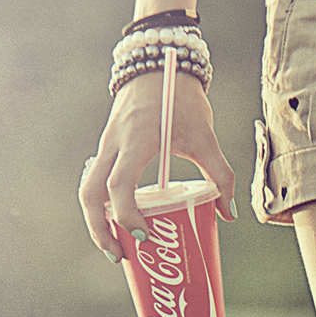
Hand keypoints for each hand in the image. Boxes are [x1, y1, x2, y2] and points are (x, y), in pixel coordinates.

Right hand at [79, 71, 236, 261]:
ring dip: (96, 220)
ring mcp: (106, 145)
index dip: (127, 215)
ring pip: (87, 188)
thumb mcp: (206, 137)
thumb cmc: (181, 99)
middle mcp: (114, 144)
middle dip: (100, 229)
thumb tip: (228, 215)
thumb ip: (220, 175)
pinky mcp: (107, 147)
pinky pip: (95, 180)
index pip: (120, 185)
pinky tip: (117, 222)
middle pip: (90, 193)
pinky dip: (101, 205)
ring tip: (116, 245)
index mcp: (137, 141)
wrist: (156, 62)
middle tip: (120, 255)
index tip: (144, 237)